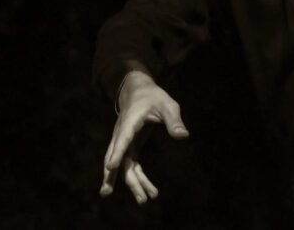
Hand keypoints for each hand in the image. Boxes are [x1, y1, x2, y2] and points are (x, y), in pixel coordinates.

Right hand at [99, 71, 189, 204]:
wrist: (138, 92)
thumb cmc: (153, 97)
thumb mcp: (167, 105)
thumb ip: (174, 120)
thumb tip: (183, 136)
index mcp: (130, 122)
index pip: (122, 139)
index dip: (116, 152)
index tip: (111, 166)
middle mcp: (122, 135)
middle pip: (117, 158)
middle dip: (119, 177)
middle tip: (126, 194)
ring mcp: (123, 143)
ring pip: (123, 167)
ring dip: (132, 183)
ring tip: (144, 200)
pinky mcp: (128, 148)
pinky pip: (130, 167)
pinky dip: (138, 179)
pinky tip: (150, 192)